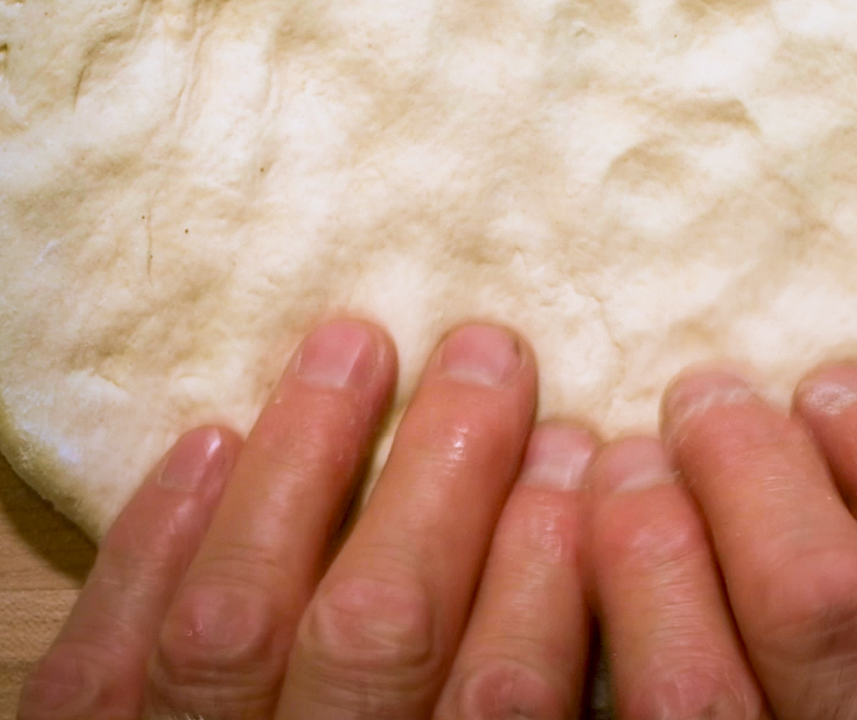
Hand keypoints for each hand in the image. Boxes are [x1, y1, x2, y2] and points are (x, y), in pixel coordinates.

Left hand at [19, 319, 597, 719]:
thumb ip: (537, 709)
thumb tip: (584, 549)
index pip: (507, 694)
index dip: (548, 553)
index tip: (580, 444)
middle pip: (383, 629)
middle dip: (448, 467)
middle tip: (490, 352)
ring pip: (240, 620)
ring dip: (303, 460)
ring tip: (354, 343)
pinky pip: (102, 665)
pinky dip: (150, 541)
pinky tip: (206, 439)